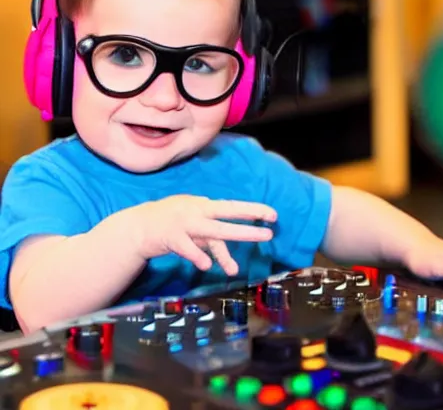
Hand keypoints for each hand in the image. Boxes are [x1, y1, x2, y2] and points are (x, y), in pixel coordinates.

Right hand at [135, 195, 276, 275]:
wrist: (138, 226)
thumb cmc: (170, 222)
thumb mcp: (192, 220)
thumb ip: (209, 233)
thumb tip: (225, 248)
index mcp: (203, 205)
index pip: (232, 207)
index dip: (252, 210)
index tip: (272, 215)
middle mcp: (196, 211)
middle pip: (226, 216)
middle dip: (248, 224)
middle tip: (269, 233)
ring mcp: (184, 223)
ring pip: (210, 234)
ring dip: (224, 251)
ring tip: (234, 269)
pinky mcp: (170, 237)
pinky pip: (187, 248)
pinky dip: (196, 256)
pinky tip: (205, 267)